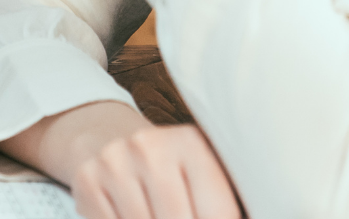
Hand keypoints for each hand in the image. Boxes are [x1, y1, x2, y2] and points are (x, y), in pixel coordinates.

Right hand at [2, 102, 241, 218]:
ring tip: (161, 213)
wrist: (110, 138)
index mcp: (191, 143)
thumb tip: (259, 214)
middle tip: (187, 218)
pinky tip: (140, 213)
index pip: (217, 212)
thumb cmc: (171, 168)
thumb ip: (223, 201)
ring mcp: (115, 163)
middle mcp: (150, 147)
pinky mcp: (89, 180)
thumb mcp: (203, 173)